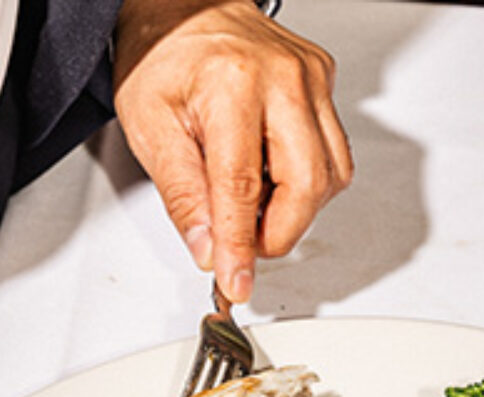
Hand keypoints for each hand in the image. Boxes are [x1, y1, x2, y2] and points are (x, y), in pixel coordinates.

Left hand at [113, 0, 352, 303]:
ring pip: (330, 176)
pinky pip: (333, 154)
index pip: (243, 187)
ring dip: (295, 209)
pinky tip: (273, 175)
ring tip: (254, 202)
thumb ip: (181, 194)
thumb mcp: (150, 127)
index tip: (237, 281)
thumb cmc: (163, 55)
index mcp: (233, 85)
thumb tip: (209, 248)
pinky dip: (306, 182)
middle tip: (243, 242)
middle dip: (277, 232)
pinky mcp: (325, 85)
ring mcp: (312, 80)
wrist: (184, 6)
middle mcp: (283, 79)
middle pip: (305, 186)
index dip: (242, 246)